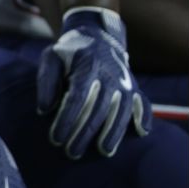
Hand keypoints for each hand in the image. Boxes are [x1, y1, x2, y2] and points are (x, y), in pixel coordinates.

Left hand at [37, 6, 150, 158]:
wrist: (96, 34)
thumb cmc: (69, 52)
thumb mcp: (51, 58)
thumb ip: (46, 82)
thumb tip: (44, 110)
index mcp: (87, 66)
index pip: (77, 99)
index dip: (66, 120)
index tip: (56, 138)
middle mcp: (110, 75)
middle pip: (98, 110)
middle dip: (84, 134)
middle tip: (71, 152)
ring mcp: (125, 81)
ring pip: (121, 112)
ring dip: (112, 134)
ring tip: (103, 151)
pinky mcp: (135, 87)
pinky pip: (143, 103)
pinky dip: (144, 117)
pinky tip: (141, 132)